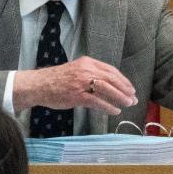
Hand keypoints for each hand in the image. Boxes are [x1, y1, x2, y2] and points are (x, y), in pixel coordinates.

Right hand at [13, 56, 138, 113]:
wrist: (38, 85)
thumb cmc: (57, 79)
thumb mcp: (76, 70)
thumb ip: (91, 75)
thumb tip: (109, 86)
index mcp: (88, 62)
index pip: (111, 70)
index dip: (123, 80)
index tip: (130, 88)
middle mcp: (86, 70)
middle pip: (112, 79)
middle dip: (125, 89)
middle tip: (134, 97)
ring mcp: (82, 82)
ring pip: (107, 89)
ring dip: (120, 97)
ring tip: (128, 104)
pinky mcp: (77, 95)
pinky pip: (97, 101)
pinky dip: (108, 106)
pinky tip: (115, 111)